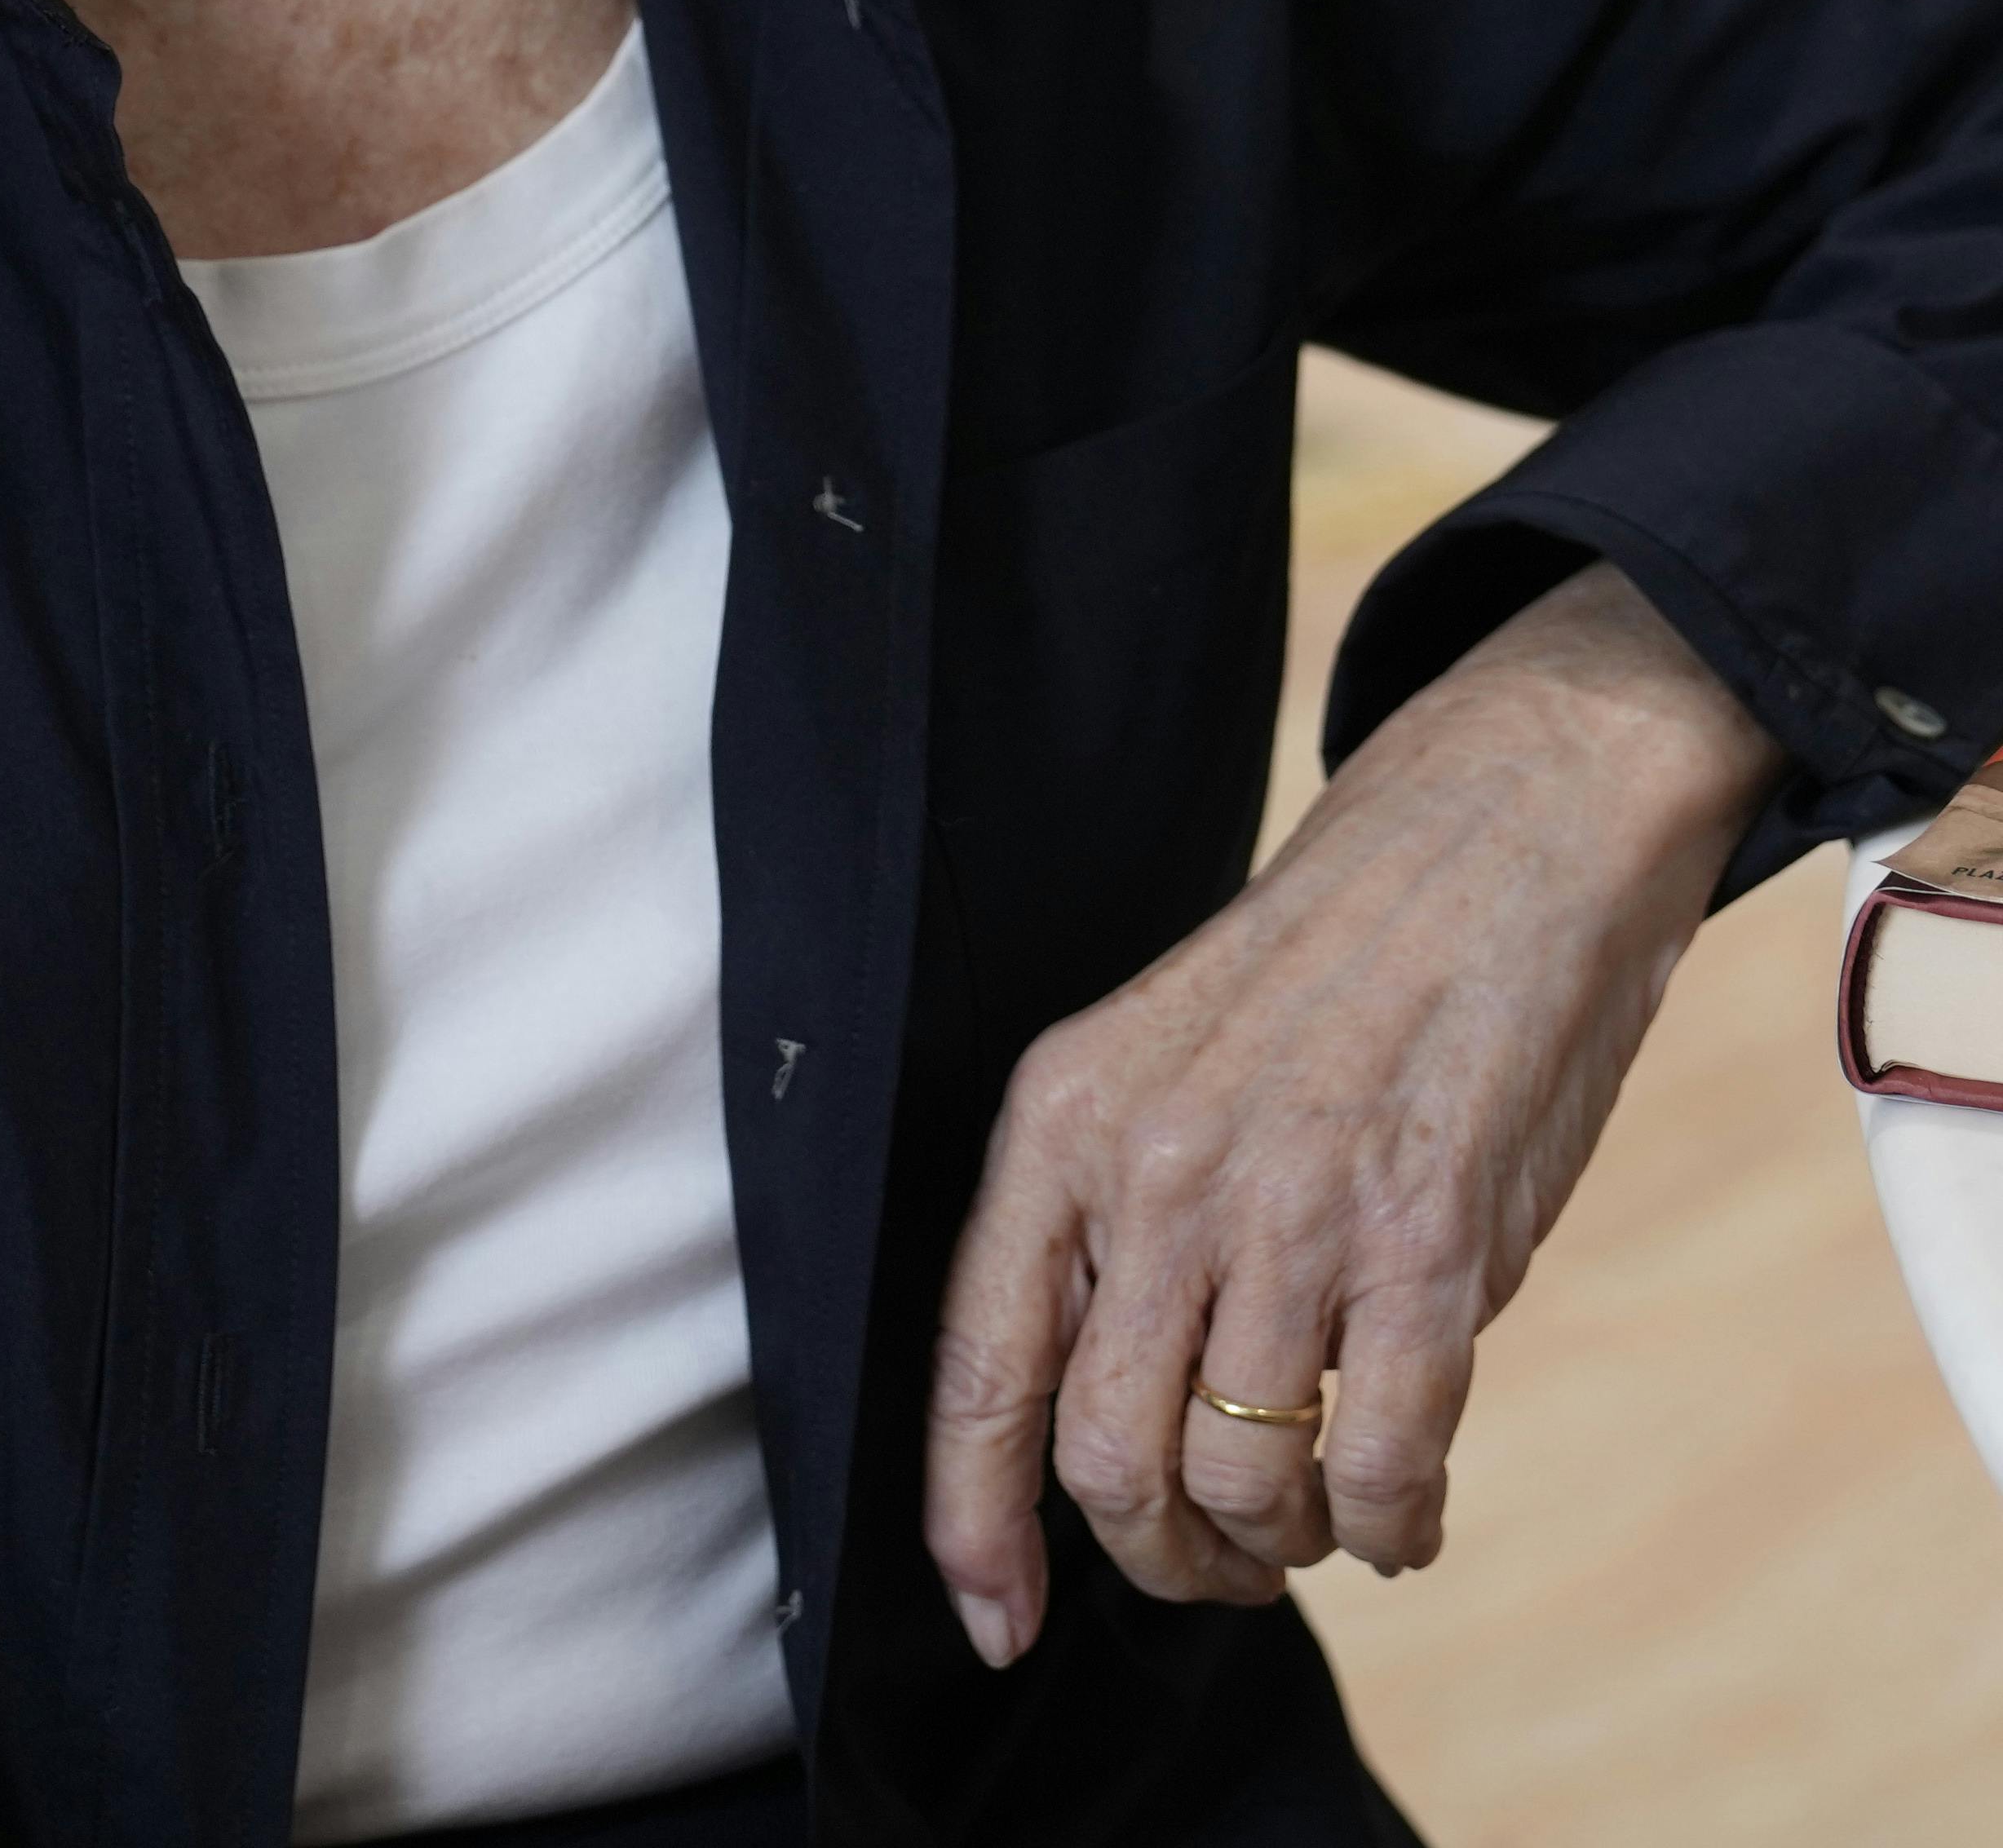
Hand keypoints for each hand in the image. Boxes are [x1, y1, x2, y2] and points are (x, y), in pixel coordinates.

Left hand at [923, 559, 1782, 1667]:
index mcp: (1065, 1120)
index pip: (979, 1367)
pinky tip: (1404, 1511)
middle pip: (1108, 1463)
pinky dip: (1390, 1528)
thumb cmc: (1327, 975)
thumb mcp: (1161, 1066)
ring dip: (1282, 1544)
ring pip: (1240, 1482)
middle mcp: (1157, 1170)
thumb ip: (1116, 1229)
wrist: (1491, 844)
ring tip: (1317, 1516)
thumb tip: (1100, 1440)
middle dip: (1163, 1557)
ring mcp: (1291, 1209)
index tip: (996, 1621)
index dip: (975, 1523)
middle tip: (1222, 1556)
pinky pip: (1380, 1467)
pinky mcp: (1426, 1244)